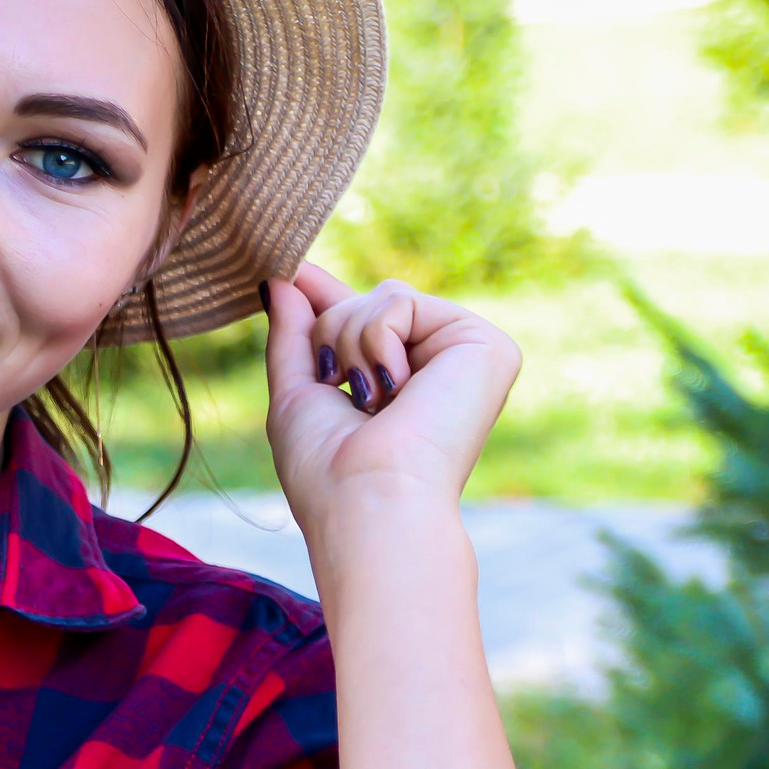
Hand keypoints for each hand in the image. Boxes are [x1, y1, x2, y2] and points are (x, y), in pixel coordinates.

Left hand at [259, 263, 520, 539]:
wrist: (368, 497)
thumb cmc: (326, 467)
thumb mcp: (296, 394)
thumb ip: (293, 336)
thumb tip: (281, 280)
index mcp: (401, 384)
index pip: (366, 322)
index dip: (327, 297)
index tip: (290, 272)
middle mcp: (440, 368)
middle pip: (365, 303)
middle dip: (329, 335)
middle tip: (338, 387)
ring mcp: (466, 356)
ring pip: (382, 297)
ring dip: (349, 344)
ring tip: (370, 400)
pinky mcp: (487, 345)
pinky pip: (400, 302)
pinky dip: (376, 342)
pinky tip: (395, 389)